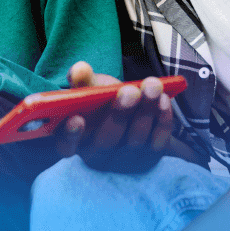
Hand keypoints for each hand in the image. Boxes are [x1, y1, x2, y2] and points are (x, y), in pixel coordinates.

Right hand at [55, 61, 177, 172]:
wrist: (132, 115)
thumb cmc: (103, 103)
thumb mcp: (91, 91)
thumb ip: (83, 82)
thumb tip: (79, 69)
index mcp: (74, 140)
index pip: (66, 147)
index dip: (70, 135)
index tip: (77, 118)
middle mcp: (97, 155)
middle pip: (106, 142)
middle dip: (120, 114)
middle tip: (130, 91)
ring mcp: (124, 161)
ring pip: (134, 141)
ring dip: (145, 111)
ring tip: (152, 86)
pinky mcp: (149, 159)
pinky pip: (157, 142)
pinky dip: (162, 120)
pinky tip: (163, 99)